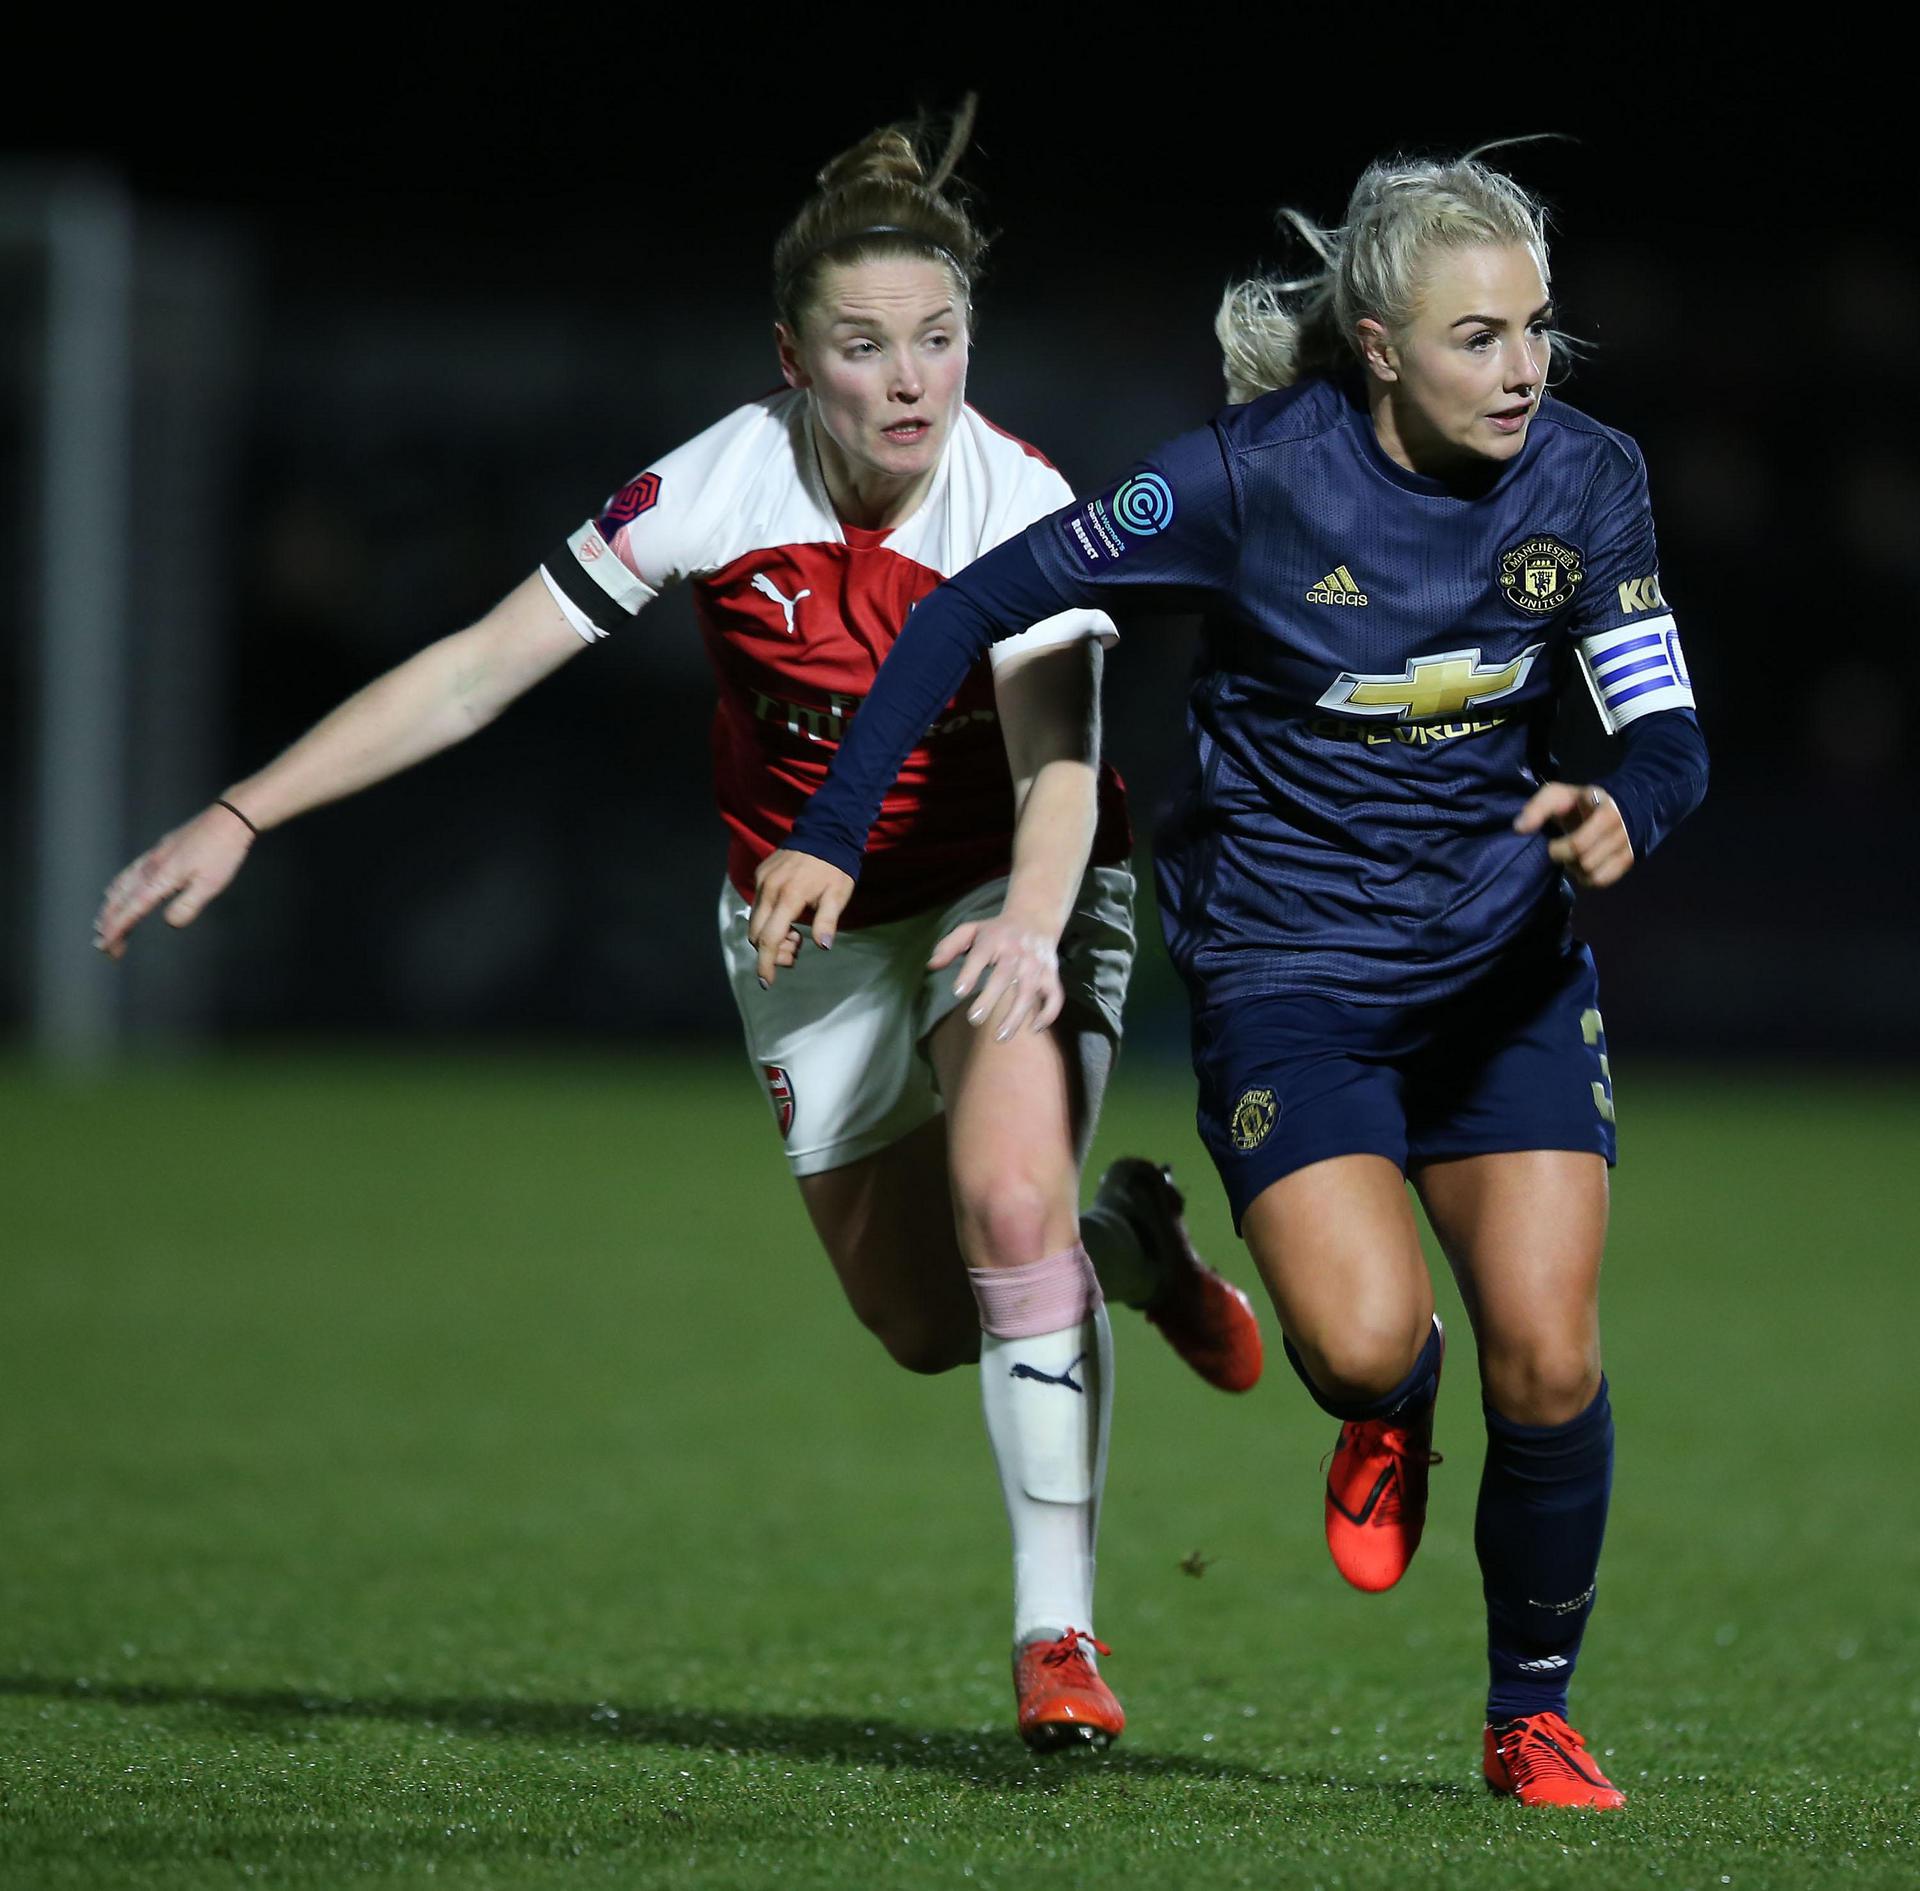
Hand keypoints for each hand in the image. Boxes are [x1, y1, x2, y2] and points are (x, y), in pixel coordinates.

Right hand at [93, 803, 256, 959]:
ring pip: (120, 885)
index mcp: (161, 878)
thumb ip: (188, 906)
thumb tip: (169, 922)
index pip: (131, 909)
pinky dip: (117, 889)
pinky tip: (119, 891)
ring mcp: (153, 857)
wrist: (230, 818)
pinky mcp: (159, 851)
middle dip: (109, 924)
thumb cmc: (223, 851)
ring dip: (109, 907)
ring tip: (103, 924)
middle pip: (120, 900)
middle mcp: (151, 867)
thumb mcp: (211, 884)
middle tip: (105, 947)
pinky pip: (128, 874)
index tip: (105, 947)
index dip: (116, 929)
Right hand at [748, 849, 854, 986]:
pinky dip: (769, 920)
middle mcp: (769, 889)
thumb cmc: (835, 867)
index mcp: (788, 897)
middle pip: (757, 934)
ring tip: (796, 935)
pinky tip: (788, 919)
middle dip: (772, 952)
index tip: (767, 982)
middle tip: (796, 952)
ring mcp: (762, 881)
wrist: (825, 832)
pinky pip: (758, 906)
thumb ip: (828, 921)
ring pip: (755, 921)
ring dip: (771, 937)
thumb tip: (823, 946)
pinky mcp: (761, 875)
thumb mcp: (838, 895)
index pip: (770, 939)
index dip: (767, 963)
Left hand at [928, 912, 1063, 1040]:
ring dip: (1017, 1015)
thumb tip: (931, 965)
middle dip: (990, 998)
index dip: (970, 973)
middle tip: (974, 1020)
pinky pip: (1055, 996)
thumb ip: (950, 946)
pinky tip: (1034, 1029)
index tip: (958, 993)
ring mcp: (1037, 965)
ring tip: (1001, 1037)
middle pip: (1005, 976)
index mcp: (994, 939)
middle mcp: (1017, 952)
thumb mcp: (971, 930)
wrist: (1035, 919)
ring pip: (1030, 991)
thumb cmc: (996, 931)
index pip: (981, 956)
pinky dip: (1048, 1014)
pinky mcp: (1051, 975)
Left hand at [1514, 782, 1633, 888]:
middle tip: (1560, 849)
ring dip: (1576, 869)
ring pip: (1593, 873)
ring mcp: (1626, 844)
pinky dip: (1587, 878)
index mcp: (1604, 808)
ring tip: (1572, 856)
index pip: (1579, 844)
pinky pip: (1602, 881)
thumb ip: (1537, 808)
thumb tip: (1519, 828)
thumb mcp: (1556, 795)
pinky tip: (1582, 865)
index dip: (1559, 849)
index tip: (1551, 843)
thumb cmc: (1577, 803)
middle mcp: (1620, 827)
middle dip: (1566, 858)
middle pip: (1585, 861)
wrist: (1613, 805)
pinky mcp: (1628, 859)